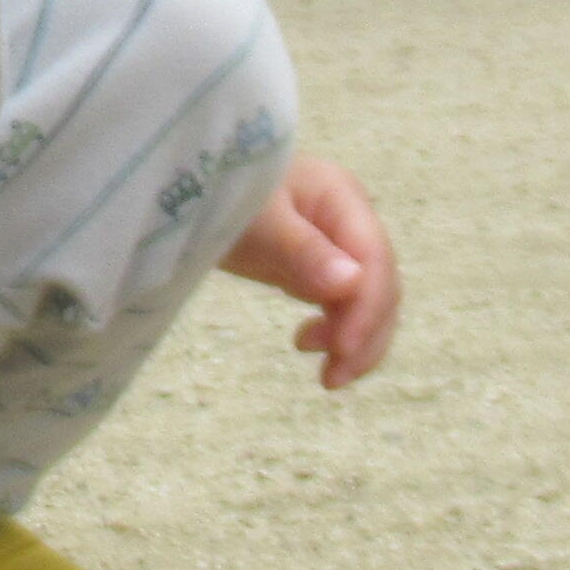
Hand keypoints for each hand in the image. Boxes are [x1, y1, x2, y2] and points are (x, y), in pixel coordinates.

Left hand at [222, 152, 401, 387]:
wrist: (190, 191)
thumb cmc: (220, 192)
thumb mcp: (255, 220)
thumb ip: (301, 249)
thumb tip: (352, 283)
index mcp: (341, 197)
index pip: (373, 257)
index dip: (367, 305)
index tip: (343, 348)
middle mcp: (350, 222)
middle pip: (380, 284)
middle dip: (365, 334)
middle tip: (332, 378)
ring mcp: (338, 246)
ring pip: (367, 301)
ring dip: (355, 342)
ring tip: (326, 376)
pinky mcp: (320, 268)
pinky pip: (343, 306)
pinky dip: (336, 332)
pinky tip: (305, 344)